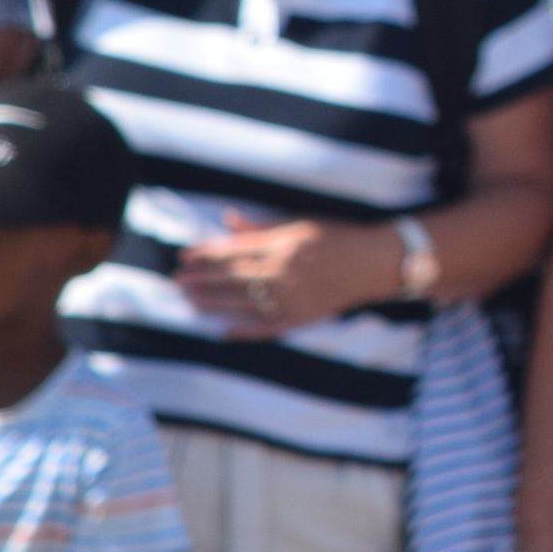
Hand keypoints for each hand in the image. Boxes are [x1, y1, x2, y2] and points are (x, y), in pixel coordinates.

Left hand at [176, 214, 395, 333]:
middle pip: (232, 279)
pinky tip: (224, 330)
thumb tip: (227, 220)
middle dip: (202, 280)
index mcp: (283, 245)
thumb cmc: (338, 236)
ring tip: (190, 301)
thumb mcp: (300, 222)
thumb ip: (261, 226)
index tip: (185, 256)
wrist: (374, 263)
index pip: (233, 252)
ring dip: (213, 304)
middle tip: (178, 281)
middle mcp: (283, 274)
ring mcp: (291, 299)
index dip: (206, 255)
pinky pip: (266, 328)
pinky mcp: (301, 318)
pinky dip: (244, 331)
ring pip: (242, 304)